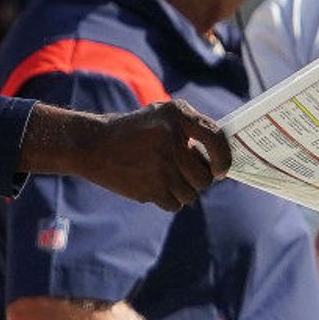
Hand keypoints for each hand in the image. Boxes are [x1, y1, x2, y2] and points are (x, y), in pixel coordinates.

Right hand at [76, 100, 233, 211]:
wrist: (94, 145)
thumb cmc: (136, 129)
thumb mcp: (165, 114)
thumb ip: (194, 127)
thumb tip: (220, 155)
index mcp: (179, 117)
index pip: (216, 138)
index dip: (224, 158)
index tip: (221, 169)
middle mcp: (173, 142)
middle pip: (205, 177)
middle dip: (200, 178)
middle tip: (185, 171)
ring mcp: (161, 168)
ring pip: (191, 194)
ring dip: (185, 190)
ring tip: (170, 178)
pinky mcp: (149, 189)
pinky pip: (175, 205)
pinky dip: (171, 200)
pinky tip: (159, 187)